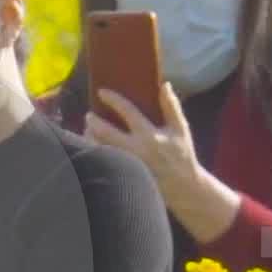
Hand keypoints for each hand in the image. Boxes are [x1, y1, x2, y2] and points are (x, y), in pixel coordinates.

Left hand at [88, 89, 240, 244]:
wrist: (182, 188)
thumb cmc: (181, 156)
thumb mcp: (181, 129)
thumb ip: (171, 106)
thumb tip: (165, 84)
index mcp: (150, 135)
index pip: (127, 112)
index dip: (112, 99)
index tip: (101, 92)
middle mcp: (136, 150)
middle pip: (105, 132)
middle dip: (93, 121)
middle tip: (88, 115)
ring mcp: (127, 164)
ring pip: (99, 148)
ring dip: (90, 137)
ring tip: (88, 130)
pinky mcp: (123, 175)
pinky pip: (102, 161)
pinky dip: (94, 152)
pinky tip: (92, 146)